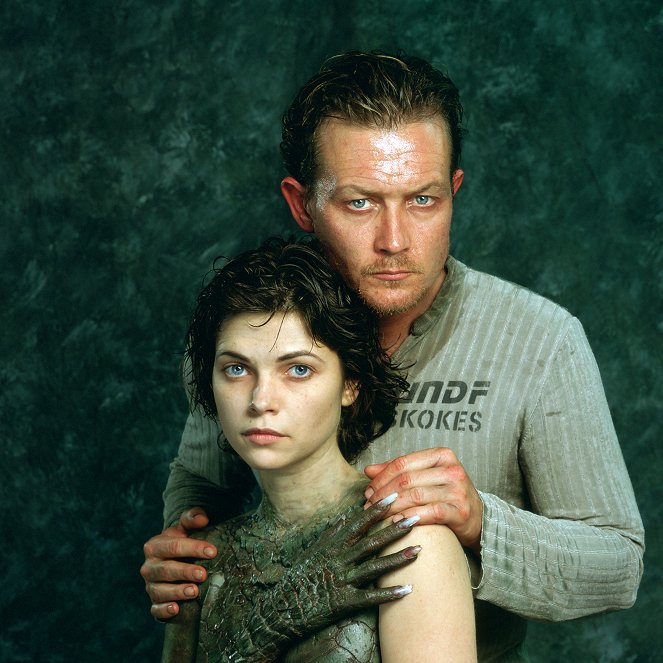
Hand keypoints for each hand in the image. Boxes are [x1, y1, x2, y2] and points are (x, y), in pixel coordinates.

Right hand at [140, 507, 216, 619]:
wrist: (173, 559)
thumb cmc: (182, 540)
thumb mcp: (185, 527)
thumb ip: (192, 518)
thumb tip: (203, 518)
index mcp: (155, 546)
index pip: (173, 546)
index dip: (193, 548)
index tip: (213, 551)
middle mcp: (149, 567)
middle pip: (166, 570)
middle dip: (185, 572)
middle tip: (203, 574)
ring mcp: (150, 586)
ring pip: (160, 591)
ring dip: (177, 592)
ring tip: (194, 591)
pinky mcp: (154, 603)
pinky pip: (155, 609)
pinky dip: (164, 610)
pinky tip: (176, 609)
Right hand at [201, 494, 420, 660]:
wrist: (282, 608)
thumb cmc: (300, 576)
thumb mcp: (314, 549)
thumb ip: (332, 532)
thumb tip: (347, 514)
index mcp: (331, 544)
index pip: (358, 522)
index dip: (377, 509)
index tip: (395, 494)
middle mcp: (337, 559)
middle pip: (371, 541)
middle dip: (394, 528)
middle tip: (416, 516)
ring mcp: (341, 580)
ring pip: (374, 566)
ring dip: (398, 558)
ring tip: (420, 549)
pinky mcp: (343, 602)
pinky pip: (370, 597)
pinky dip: (389, 594)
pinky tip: (408, 590)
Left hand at [364, 448, 483, 553]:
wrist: (479, 518)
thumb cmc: (447, 495)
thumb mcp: (426, 477)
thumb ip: (399, 472)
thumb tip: (369, 470)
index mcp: (442, 455)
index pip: (403, 463)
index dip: (381, 477)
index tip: (368, 489)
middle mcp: (452, 470)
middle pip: (407, 479)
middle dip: (383, 493)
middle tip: (369, 504)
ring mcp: (458, 491)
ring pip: (415, 496)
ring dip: (391, 507)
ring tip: (377, 514)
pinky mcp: (461, 512)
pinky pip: (430, 512)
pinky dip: (410, 517)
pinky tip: (397, 522)